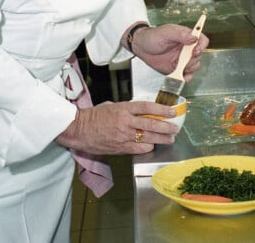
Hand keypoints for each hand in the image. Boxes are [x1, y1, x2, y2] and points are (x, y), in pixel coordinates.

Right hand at [55, 100, 178, 153]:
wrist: (79, 130)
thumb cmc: (94, 116)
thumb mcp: (112, 106)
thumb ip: (127, 109)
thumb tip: (141, 111)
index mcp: (123, 108)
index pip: (147, 107)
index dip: (161, 110)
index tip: (171, 112)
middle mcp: (125, 122)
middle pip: (151, 124)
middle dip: (166, 127)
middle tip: (175, 128)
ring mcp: (123, 136)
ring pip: (147, 137)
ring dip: (161, 139)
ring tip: (170, 138)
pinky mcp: (120, 147)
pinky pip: (138, 148)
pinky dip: (148, 147)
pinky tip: (153, 146)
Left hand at [131, 23, 207, 81]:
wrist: (142, 47)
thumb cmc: (153, 37)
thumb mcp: (166, 32)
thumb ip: (180, 35)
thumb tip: (194, 37)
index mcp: (186, 37)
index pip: (202, 40)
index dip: (202, 46)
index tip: (195, 50)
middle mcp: (187, 48)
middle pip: (199, 55)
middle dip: (192, 59)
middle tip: (183, 59)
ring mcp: (183, 59)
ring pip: (195, 66)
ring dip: (189, 68)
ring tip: (179, 66)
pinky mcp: (177, 68)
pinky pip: (187, 75)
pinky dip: (186, 77)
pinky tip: (181, 77)